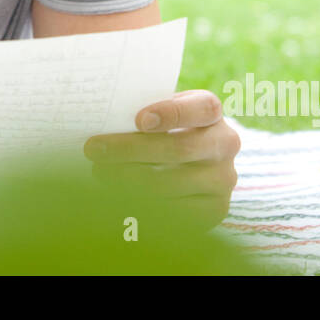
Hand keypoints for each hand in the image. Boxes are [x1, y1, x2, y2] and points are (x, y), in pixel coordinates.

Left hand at [83, 89, 239, 228]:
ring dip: (129, 179)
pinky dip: (143, 205)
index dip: (172, 112)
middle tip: (95, 149)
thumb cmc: (162, 130)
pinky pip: (176, 211)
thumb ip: (141, 114)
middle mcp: (224, 144)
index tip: (139, 120)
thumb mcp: (158, 113)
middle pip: (179, 148)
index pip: (201, 108)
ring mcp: (223, 179)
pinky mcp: (215, 209)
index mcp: (210, 111)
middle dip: (131, 149)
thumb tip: (101, 119)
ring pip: (172, 183)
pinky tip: (118, 197)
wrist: (187, 163)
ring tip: (99, 173)